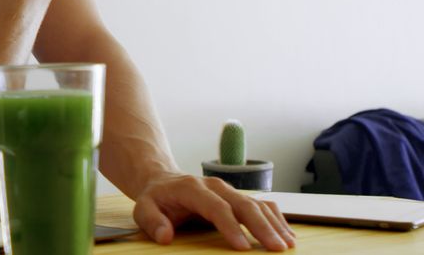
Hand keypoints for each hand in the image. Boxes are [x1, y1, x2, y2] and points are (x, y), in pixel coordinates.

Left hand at [132, 174, 295, 250]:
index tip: (243, 248)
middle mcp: (215, 186)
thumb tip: (165, 236)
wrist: (163, 181)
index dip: (231, 226)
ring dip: (274, 224)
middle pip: (244, 204)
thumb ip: (151, 221)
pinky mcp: (238, 197)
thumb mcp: (143, 208)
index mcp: (192, 188)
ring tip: (287, 245)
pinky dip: (277, 218)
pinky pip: (263, 205)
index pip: (216, 207)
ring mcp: (229, 190)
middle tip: (276, 248)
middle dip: (262, 227)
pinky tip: (287, 234)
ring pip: (257, 204)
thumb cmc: (156, 198)